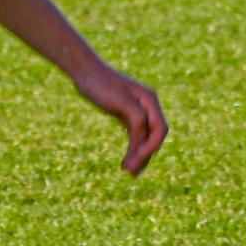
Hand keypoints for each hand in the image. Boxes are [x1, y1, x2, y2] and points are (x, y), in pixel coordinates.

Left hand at [73, 60, 167, 174]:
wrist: (85, 72)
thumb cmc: (101, 84)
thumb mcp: (119, 101)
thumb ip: (136, 117)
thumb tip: (144, 134)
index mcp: (150, 100)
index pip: (160, 129)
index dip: (151, 146)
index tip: (138, 160)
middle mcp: (147, 106)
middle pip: (153, 136)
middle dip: (145, 155)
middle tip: (131, 173)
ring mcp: (138, 110)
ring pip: (144, 137)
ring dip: (138, 155)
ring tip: (128, 172)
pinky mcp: (126, 114)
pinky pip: (134, 135)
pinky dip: (132, 147)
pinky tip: (126, 159)